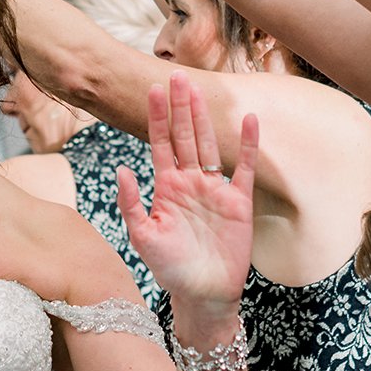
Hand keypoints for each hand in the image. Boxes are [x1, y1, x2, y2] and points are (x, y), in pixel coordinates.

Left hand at [117, 71, 258, 319]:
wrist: (203, 294)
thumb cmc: (170, 268)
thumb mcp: (143, 236)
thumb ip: (131, 203)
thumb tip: (122, 168)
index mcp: (165, 186)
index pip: (160, 143)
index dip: (157, 117)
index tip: (152, 89)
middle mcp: (189, 181)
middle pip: (185, 136)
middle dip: (180, 106)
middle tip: (177, 75)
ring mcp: (214, 189)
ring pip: (210, 144)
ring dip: (206, 117)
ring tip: (201, 89)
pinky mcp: (238, 201)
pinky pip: (244, 167)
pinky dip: (248, 144)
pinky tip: (249, 120)